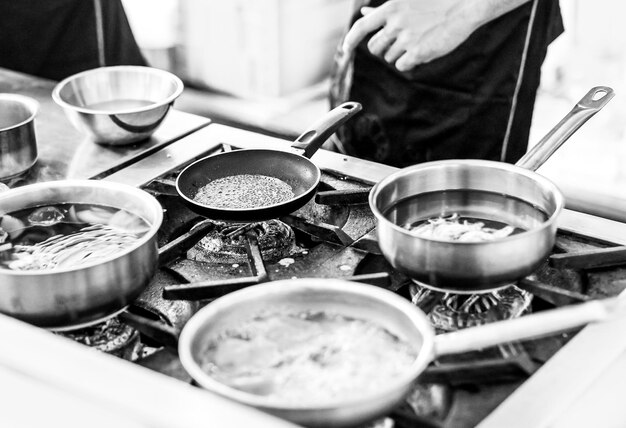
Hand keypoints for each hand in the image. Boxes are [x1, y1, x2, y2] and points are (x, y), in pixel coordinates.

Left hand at [342, 0, 525, 71]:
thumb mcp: (407, 1)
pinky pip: (402, 65)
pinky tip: (423, 49)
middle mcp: (396, 22)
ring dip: (400, 54)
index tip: (345, 49)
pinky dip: (410, 62)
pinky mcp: (418, 52)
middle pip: (375, 48)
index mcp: (392, 7)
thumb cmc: (438, 3)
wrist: (466, 6)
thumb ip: (384, 11)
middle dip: (383, 49)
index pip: (362, 26)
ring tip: (418, 40)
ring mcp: (407, 38)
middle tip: (399, 43)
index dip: (351, 40)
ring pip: (390, 57)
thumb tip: (363, 13)